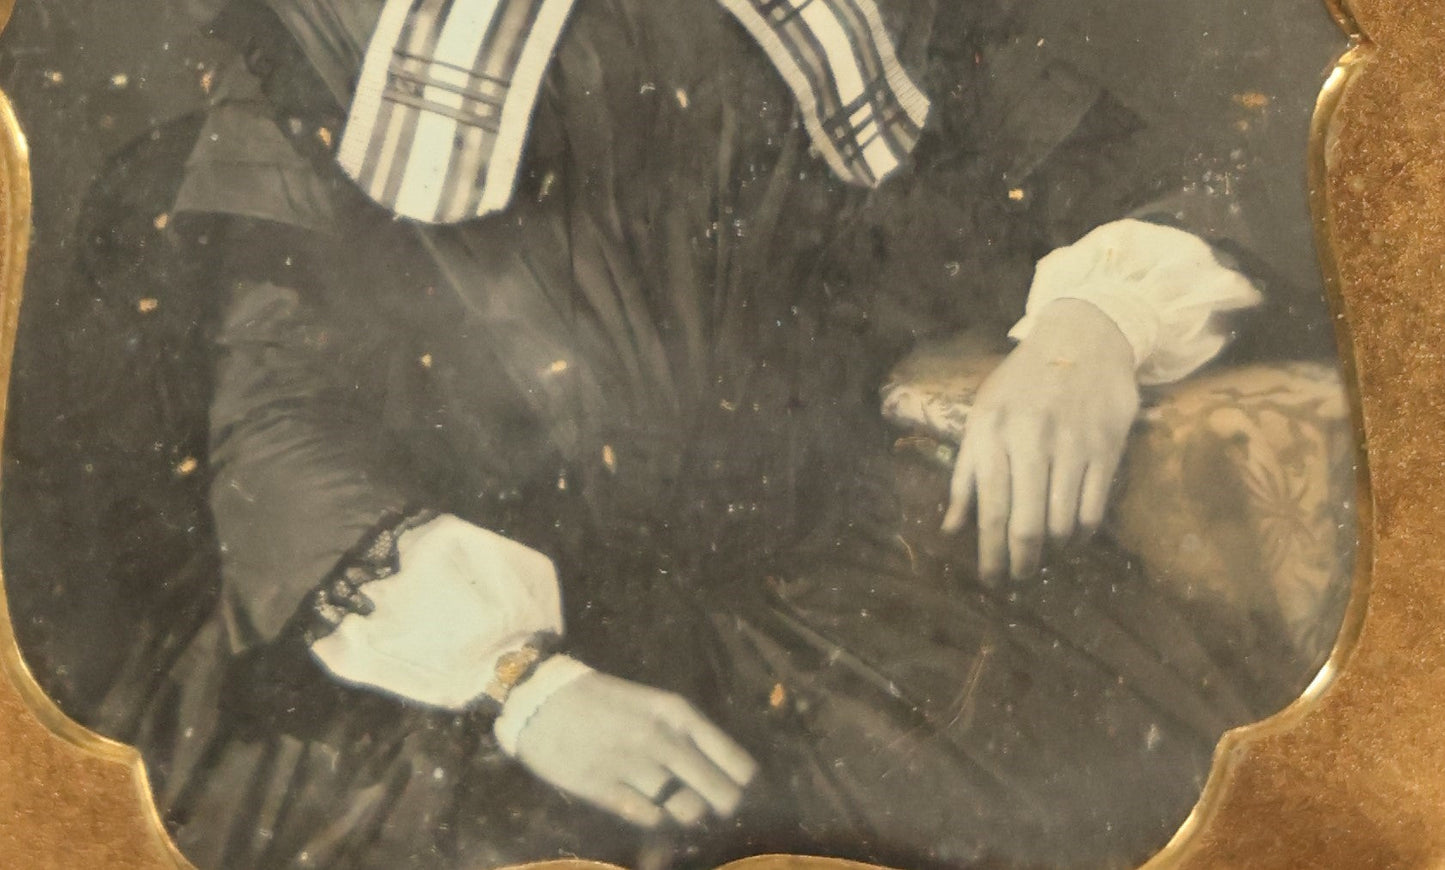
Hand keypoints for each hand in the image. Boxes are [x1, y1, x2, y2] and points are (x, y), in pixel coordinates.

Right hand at [513, 670, 758, 828]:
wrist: (539, 699)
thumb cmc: (600, 700)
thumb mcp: (649, 704)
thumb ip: (683, 732)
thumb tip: (721, 768)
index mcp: (675, 712)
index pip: (731, 756)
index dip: (743, 778)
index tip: (744, 786)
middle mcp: (660, 739)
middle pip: (717, 790)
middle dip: (725, 804)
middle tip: (720, 807)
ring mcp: (633, 766)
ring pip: (687, 809)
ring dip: (689, 812)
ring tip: (682, 807)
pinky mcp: (604, 789)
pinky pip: (649, 817)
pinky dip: (657, 818)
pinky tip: (650, 808)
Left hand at [942, 299, 1139, 581]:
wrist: (1083, 337)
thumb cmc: (1023, 382)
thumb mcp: (983, 416)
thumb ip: (965, 474)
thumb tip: (950, 529)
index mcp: (992, 433)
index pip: (989, 508)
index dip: (989, 552)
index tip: (990, 580)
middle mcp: (1031, 440)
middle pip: (1027, 524)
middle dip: (1021, 562)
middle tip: (1018, 579)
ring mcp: (1073, 445)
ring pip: (1063, 522)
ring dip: (1053, 549)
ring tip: (1045, 554)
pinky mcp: (1107, 448)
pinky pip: (1094, 509)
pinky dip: (1082, 533)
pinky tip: (1072, 536)